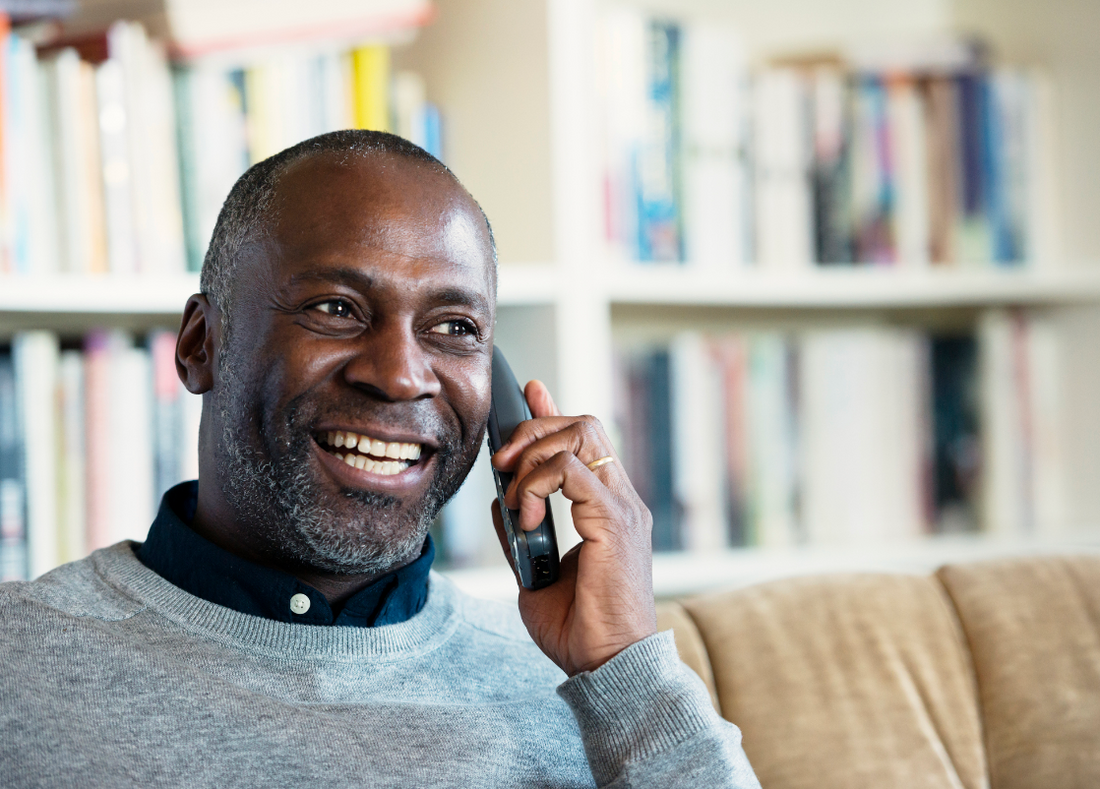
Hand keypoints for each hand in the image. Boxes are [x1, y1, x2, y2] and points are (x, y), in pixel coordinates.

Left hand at [490, 380, 656, 675]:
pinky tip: (528, 517)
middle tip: (501, 463)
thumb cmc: (580, 630)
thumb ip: (520, 533)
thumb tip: (500, 501)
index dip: (554, 411)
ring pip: (580, 435)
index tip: (530, 392)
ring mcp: (622, 507)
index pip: (586, 440)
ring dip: (533, 455)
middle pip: (583, 424)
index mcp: (609, 509)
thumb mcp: (534, 574)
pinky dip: (538, 485)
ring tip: (514, 493)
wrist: (607, 666)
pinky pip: (571, 471)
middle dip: (533, 429)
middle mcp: (621, 499)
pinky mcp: (614, 521)